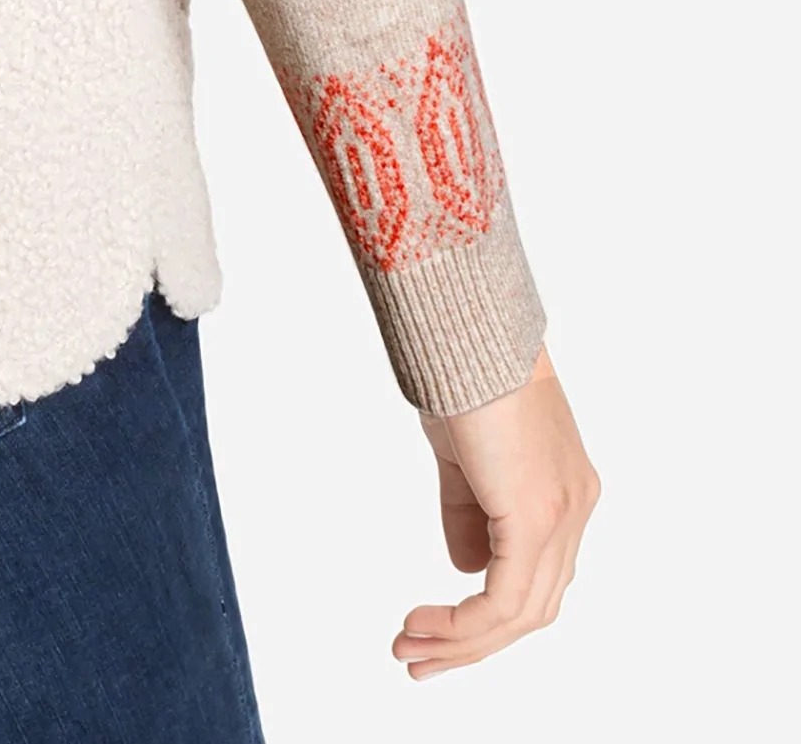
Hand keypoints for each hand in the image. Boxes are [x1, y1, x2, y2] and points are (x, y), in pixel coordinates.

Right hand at [392, 342, 599, 677]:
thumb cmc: (461, 368)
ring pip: (522, 613)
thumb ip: (470, 511)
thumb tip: (465, 566)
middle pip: (534, 606)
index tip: (438, 629)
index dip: (489, 612)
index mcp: (565, 490)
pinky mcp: (537, 518)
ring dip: (462, 642)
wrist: (467, 326)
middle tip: (420, 659)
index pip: (537, 575)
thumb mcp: (464, 454)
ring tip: (409, 649)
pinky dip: (463, 624)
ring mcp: (564, 515)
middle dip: (474, 642)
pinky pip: (505, 600)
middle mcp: (576, 508)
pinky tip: (424, 628)